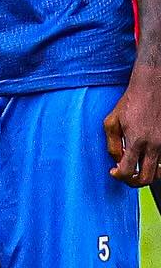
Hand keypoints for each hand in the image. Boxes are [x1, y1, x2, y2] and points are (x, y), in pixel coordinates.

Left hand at [104, 62, 160, 186]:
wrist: (153, 86)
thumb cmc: (130, 102)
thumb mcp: (112, 121)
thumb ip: (112, 144)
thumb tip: (117, 160)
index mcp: (136, 141)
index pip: (126, 172)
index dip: (118, 176)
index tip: (113, 171)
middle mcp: (154, 145)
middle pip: (145, 178)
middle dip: (133, 182)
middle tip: (126, 176)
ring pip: (158, 173)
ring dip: (146, 174)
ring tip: (137, 168)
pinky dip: (156, 166)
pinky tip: (147, 159)